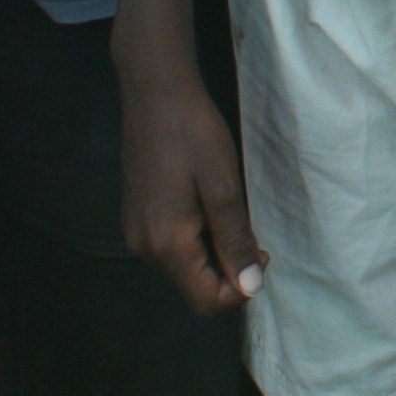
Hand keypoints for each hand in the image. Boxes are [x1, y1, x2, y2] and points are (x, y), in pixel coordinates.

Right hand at [119, 62, 267, 314]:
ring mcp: (134, 232)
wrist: (155, 94)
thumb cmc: (193, 135)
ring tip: (229, 212)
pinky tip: (208, 205)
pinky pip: (170, 247)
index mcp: (166, 244)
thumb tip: (250, 286)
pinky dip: (195, 239)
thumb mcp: (224, 188)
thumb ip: (235, 241)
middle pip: (193, 287)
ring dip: (213, 253)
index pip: (205, 301)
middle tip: (250, 229)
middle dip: (229, 270)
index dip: (241, 289)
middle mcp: (143, 247)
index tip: (261, 252)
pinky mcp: (134, 217)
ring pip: (183, 268)